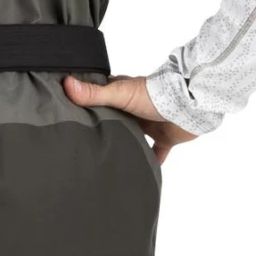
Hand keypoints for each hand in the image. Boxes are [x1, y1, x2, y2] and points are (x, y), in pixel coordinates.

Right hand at [62, 74, 196, 162]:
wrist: (188, 106)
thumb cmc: (155, 95)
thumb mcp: (120, 94)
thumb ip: (94, 93)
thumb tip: (66, 84)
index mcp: (124, 94)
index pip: (101, 97)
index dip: (87, 103)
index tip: (70, 112)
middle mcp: (135, 108)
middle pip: (116, 118)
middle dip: (105, 127)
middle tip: (86, 140)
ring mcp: (150, 123)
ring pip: (133, 135)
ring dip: (125, 143)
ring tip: (107, 157)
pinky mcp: (164, 137)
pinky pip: (156, 152)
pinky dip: (151, 160)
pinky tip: (141, 171)